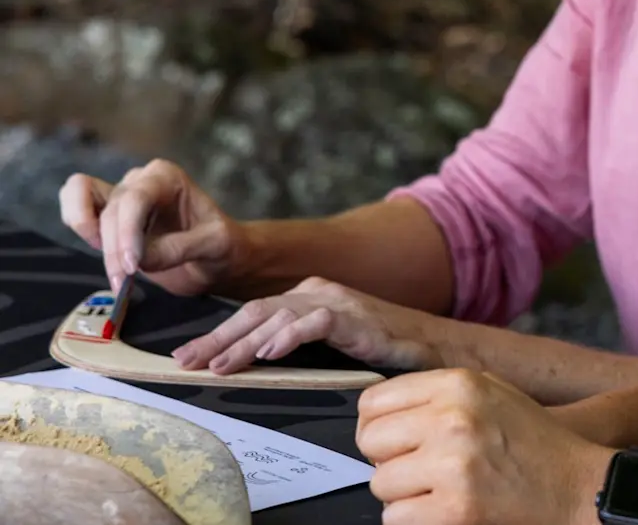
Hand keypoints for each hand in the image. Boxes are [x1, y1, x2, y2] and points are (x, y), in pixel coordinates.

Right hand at [58, 159, 245, 295]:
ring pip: (83, 205)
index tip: (132, 266)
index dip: (127, 233)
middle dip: (115, 249)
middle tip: (125, 281)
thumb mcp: (215, 246)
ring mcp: (121, 197)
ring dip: (92, 239)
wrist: (220, 259)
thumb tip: (137, 259)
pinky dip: (80, 229)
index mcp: (167, 177)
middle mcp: (141, 180)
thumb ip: (179, 248)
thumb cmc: (224, 246)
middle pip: (110, 210)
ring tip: (116, 272)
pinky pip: (77, 210)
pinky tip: (104, 256)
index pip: (135, 200)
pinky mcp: (108, 218)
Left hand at [172, 277, 447, 373]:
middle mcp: (317, 293)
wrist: (431, 346)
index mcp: (308, 297)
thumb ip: (295, 347)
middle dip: (217, 338)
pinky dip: (290, 335)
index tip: (186, 359)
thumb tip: (246, 365)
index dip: (217, 335)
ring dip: (244, 342)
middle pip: (256, 312)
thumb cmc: (380, 351)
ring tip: (219, 364)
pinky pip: (316, 321)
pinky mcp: (356, 317)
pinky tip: (270, 353)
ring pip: (278, 316)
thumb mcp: (329, 348)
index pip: (252, 314)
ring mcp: (337, 302)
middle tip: (185, 362)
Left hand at [357, 369, 607, 524]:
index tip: (395, 440)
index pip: (373, 402)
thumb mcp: (491, 392)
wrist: (576, 486)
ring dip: (403, 493)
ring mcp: (453, 465)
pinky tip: (444, 509)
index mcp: (459, 384)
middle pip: (369, 441)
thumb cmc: (534, 442)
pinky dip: (415, 519)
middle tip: (420, 468)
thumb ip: (437, 394)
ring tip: (439, 489)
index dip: (379, 425)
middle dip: (389, 459)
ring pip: (380, 484)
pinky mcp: (455, 510)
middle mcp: (452, 418)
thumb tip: (380, 411)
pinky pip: (395, 518)